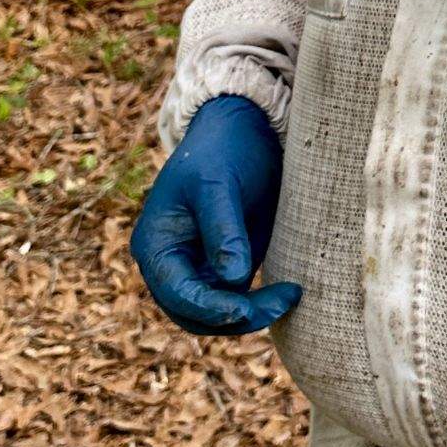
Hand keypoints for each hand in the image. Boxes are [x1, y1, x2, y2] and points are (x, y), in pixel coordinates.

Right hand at [129, 94, 302, 336]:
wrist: (242, 129)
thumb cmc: (222, 150)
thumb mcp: (219, 185)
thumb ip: (223, 231)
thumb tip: (233, 281)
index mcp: (156, 244)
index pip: (176, 292)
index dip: (208, 307)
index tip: (244, 308)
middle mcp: (171, 264)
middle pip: (194, 314)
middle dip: (235, 317)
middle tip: (281, 301)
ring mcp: (197, 268)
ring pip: (217, 314)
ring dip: (251, 313)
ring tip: (290, 295)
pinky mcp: (224, 267)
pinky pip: (236, 299)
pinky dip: (258, 303)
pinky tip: (288, 292)